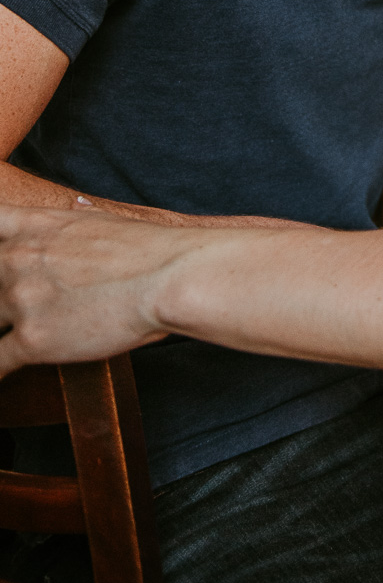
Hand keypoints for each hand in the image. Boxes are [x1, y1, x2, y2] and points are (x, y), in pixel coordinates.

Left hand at [0, 205, 190, 375]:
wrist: (166, 279)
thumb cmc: (146, 248)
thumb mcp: (105, 219)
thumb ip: (79, 218)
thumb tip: (77, 206)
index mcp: (33, 227)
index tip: (4, 266)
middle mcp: (16, 260)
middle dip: (1, 296)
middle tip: (15, 304)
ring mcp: (21, 300)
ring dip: (2, 328)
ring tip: (26, 332)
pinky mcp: (32, 341)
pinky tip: (3, 376)